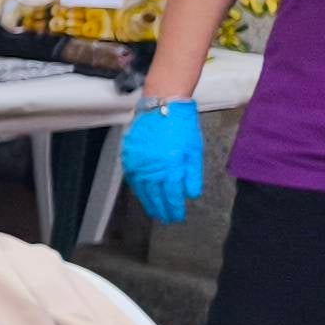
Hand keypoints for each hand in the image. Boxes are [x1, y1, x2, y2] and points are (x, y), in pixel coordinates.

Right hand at [122, 100, 205, 223]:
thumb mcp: (195, 149)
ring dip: (148, 202)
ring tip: (154, 212)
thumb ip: (193, 174)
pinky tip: (142, 194)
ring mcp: (138, 162)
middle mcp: (152, 167)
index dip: (174, 208)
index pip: (171, 195)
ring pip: (142, 189)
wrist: (162, 105)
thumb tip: (190, 194)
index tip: (177, 217)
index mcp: (171, 166)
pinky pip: (132, 178)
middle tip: (166, 219)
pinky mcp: (129, 155)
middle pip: (155, 195)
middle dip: (161, 209)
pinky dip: (137, 188)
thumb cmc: (182, 125)